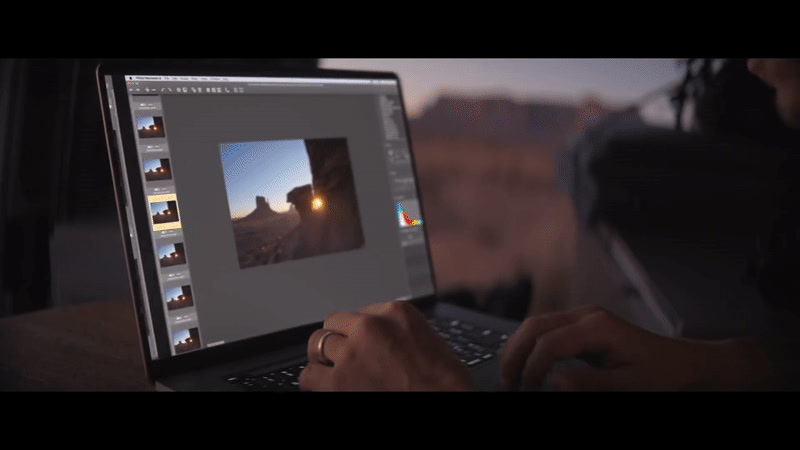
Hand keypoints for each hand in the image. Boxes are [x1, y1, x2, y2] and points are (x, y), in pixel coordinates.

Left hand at [298, 301, 474, 390]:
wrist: (447, 403)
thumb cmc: (445, 385)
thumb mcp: (426, 342)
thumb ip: (396, 334)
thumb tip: (375, 342)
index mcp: (396, 312)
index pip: (361, 313)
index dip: (361, 334)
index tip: (366, 347)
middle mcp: (370, 327)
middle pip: (334, 323)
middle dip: (338, 341)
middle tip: (346, 358)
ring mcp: (352, 354)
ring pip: (317, 345)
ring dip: (324, 359)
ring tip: (334, 372)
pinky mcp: (339, 383)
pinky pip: (309, 376)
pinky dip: (315, 382)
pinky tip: (326, 387)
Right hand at [499, 305, 772, 390]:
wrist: (686, 364)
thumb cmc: (663, 375)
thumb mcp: (629, 385)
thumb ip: (588, 383)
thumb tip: (550, 384)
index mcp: (598, 326)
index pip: (549, 342)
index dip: (533, 369)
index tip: (529, 393)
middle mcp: (587, 315)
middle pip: (534, 326)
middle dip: (515, 355)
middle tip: (508, 385)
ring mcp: (583, 318)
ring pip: (535, 325)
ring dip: (518, 350)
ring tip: (512, 379)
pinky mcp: (582, 327)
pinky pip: (546, 331)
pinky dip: (530, 348)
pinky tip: (527, 369)